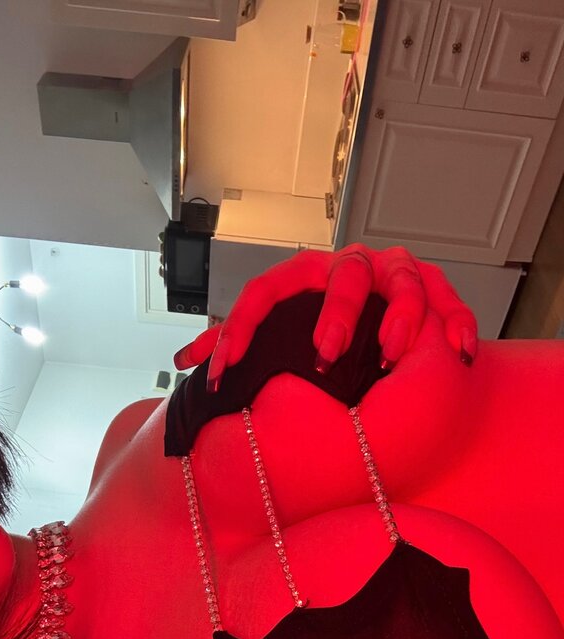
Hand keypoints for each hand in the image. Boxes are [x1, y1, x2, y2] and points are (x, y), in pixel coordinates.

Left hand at [173, 245, 477, 391]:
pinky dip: (458, 321)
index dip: (241, 327)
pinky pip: (450, 299)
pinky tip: (458, 350)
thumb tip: (183, 363)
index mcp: (304, 274)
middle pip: (345, 278)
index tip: (226, 369)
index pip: (266, 290)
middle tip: (325, 353)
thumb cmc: (320, 321)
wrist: (380, 310)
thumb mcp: (279, 328)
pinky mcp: (433, 286)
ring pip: (403, 281)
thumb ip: (235, 340)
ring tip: (391, 352)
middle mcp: (351, 266)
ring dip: (400, 316)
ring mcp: (395, 272)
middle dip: (336, 314)